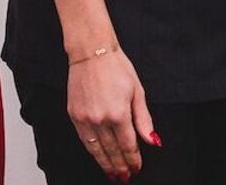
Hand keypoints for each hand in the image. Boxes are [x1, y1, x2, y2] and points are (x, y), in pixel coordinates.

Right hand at [67, 48, 154, 179]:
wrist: (92, 53)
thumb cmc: (117, 68)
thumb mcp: (138, 91)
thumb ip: (143, 119)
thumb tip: (152, 140)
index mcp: (119, 113)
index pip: (128, 144)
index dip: (133, 158)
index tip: (137, 167)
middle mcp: (100, 119)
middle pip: (111, 150)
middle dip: (119, 165)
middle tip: (125, 177)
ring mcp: (84, 118)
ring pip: (95, 149)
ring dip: (104, 163)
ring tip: (112, 173)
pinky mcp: (73, 115)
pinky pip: (84, 139)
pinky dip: (91, 151)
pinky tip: (97, 157)